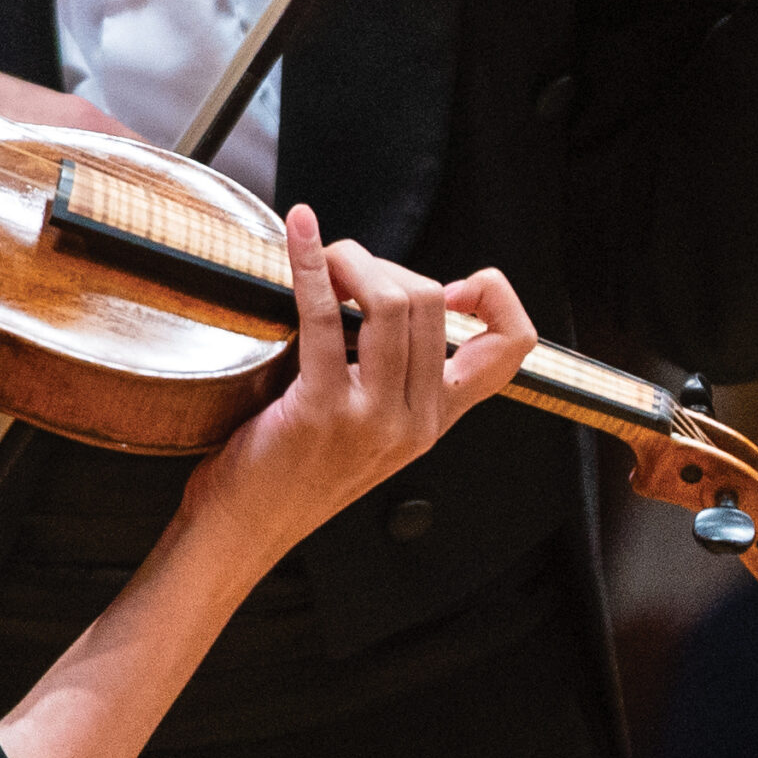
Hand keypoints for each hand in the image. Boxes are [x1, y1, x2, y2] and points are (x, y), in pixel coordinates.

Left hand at [184, 206, 533, 559]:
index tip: (455, 283)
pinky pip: (324, 315)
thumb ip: (396, 370)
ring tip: (322, 261)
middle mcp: (416, 419)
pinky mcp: (321, 409)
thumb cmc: (296, 465)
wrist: (248, 523)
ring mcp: (373, 417)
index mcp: (436, 418)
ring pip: (392, 301)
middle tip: (343, 268)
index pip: (509, 348)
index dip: (496, 298)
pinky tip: (298, 233)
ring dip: (351, 261)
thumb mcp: (372, 423)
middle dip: (383, 264)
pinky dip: (309, 262)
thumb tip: (388, 286)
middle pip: (431, 302)